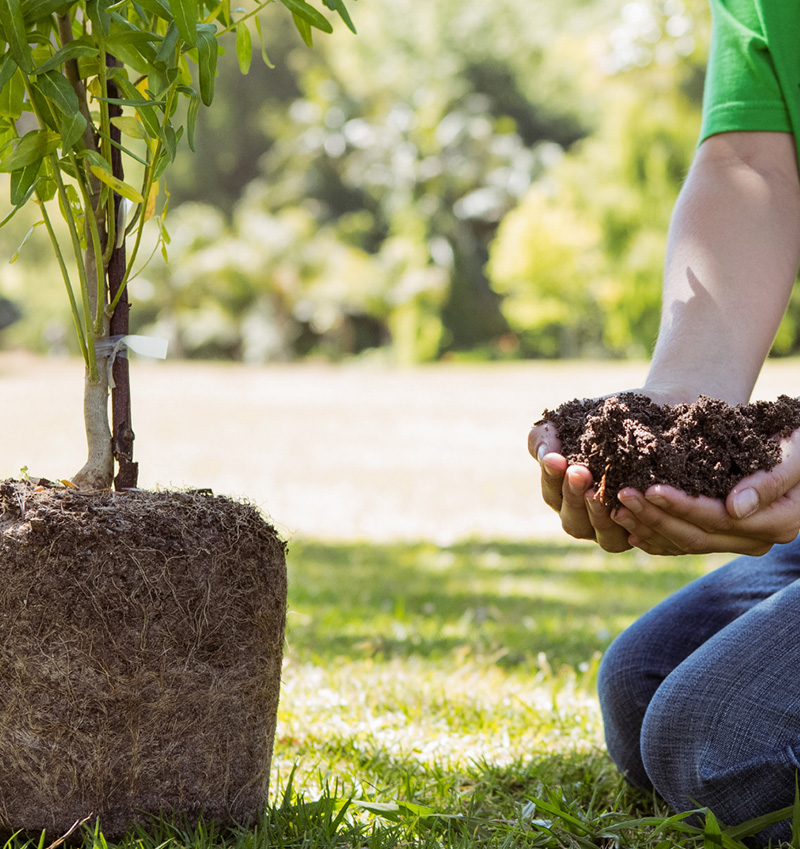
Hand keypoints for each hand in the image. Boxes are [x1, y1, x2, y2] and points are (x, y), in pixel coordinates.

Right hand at [529, 420, 632, 552]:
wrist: (649, 418)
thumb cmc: (604, 420)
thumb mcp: (569, 422)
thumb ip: (547, 439)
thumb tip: (546, 456)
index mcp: (565, 493)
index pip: (552, 491)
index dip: (551, 477)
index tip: (556, 459)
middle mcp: (587, 517)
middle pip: (572, 521)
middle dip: (573, 496)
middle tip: (579, 472)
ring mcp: (614, 528)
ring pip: (602, 535)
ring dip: (598, 514)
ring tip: (600, 491)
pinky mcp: (641, 531)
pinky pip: (632, 537)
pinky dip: (631, 524)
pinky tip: (633, 503)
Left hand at [610, 426, 799, 555]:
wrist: (798, 448)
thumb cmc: (799, 441)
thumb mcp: (795, 453)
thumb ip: (770, 480)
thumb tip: (735, 509)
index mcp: (777, 522)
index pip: (718, 519)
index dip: (681, 506)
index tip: (649, 489)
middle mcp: (757, 539)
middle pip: (696, 536)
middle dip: (655, 517)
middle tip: (621, 497)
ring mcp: (739, 540)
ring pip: (686, 542)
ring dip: (649, 527)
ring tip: (615, 509)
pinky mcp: (722, 534)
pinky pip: (684, 542)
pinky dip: (655, 535)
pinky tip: (628, 526)